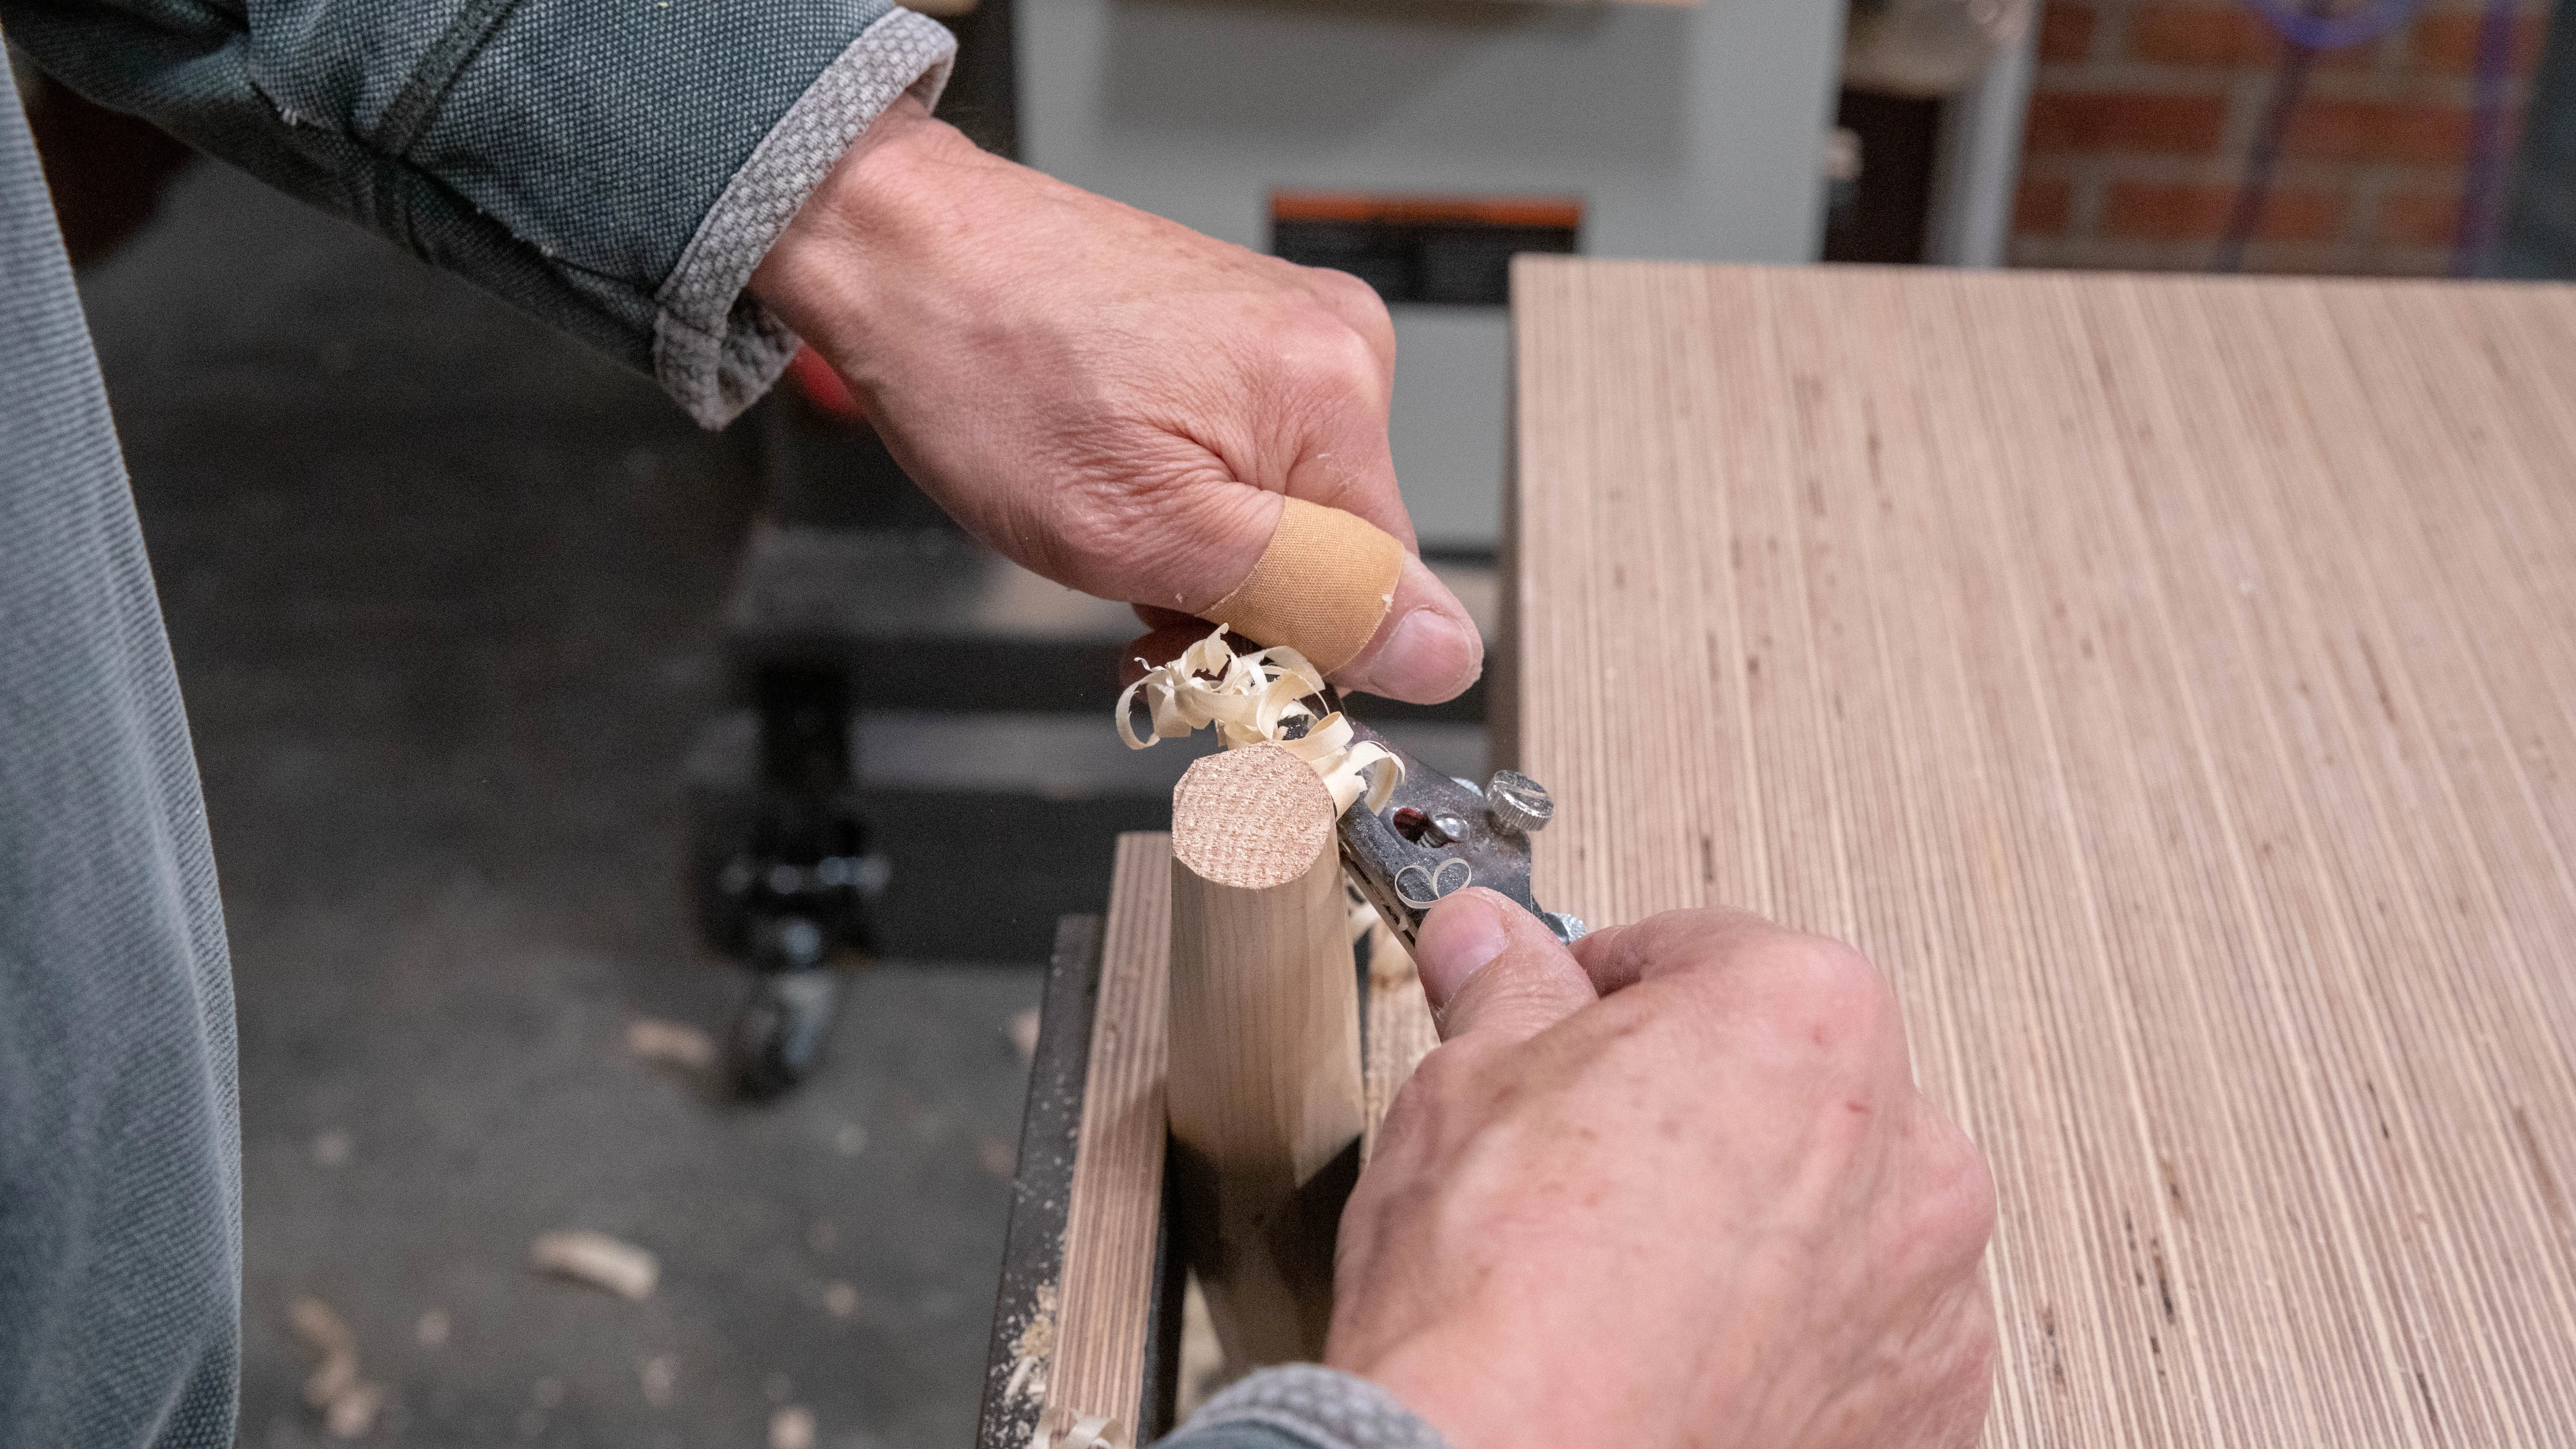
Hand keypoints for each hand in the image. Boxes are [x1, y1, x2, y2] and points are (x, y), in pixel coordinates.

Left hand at [750, 99, 1481, 703]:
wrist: (903, 254)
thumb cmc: (989, 376)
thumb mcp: (1143, 532)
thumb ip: (1310, 597)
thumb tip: (1447, 654)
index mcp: (1334, 398)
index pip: (1383, 595)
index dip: (1290, 649)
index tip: (1194, 651)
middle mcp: (1336, 348)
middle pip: (1339, 554)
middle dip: (1240, 603)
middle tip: (1130, 595)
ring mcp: (1290, 329)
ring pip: (1291, 516)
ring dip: (1206, 557)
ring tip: (1109, 525)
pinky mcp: (1245, 327)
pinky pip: (1254, 462)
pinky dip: (1191, 499)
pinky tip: (1121, 480)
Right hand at [1329, 891, 1995, 1448]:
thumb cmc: (1504, 1301)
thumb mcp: (1467, 1084)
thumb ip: (1507, 992)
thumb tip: (1492, 947)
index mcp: (1808, 1015)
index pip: (1700, 954)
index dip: (1608, 991)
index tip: (1564, 1025)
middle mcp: (1906, 1145)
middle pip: (1788, 1081)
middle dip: (1695, 1104)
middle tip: (1586, 1155)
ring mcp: (1929, 1291)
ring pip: (1835, 1213)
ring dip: (1755, 1224)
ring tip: (1632, 1272)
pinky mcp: (1927, 1410)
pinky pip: (1858, 1335)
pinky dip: (1789, 1337)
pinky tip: (1685, 1351)